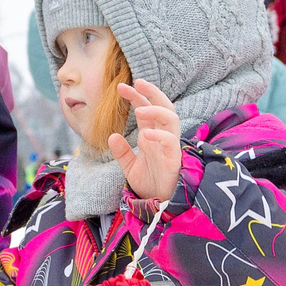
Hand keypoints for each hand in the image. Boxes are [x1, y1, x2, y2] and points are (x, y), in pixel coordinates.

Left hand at [107, 82, 183, 203]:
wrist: (158, 202)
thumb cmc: (149, 182)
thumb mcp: (129, 166)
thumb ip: (122, 151)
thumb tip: (112, 135)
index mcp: (151, 134)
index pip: (146, 108)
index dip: (136, 96)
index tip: (120, 87)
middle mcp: (162, 136)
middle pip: (163, 106)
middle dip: (152, 92)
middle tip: (137, 82)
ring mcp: (169, 146)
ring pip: (170, 119)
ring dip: (156, 110)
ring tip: (138, 110)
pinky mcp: (173, 158)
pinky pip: (170, 141)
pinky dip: (160, 135)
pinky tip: (146, 133)